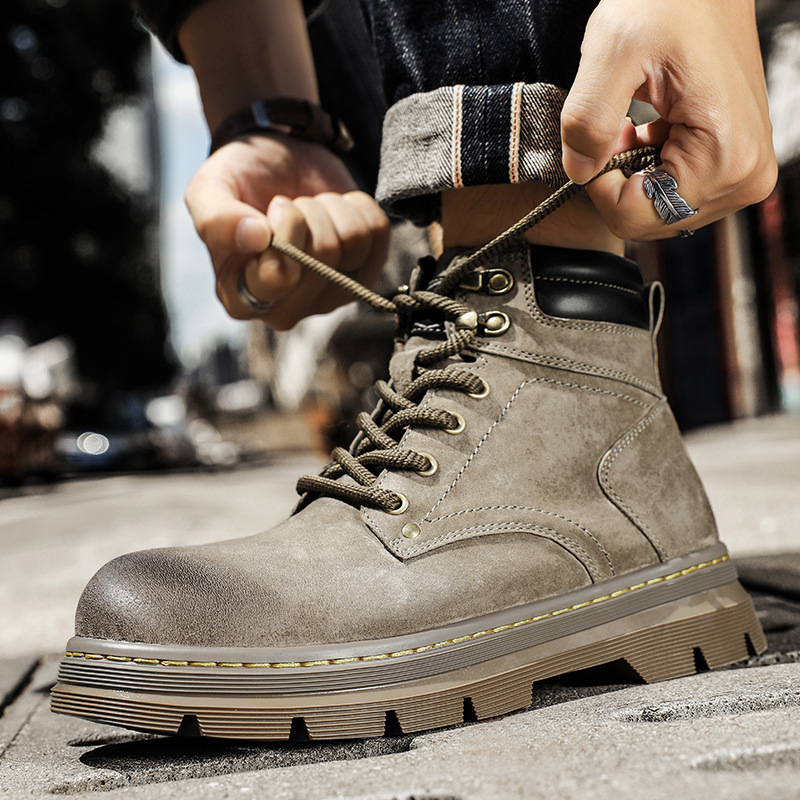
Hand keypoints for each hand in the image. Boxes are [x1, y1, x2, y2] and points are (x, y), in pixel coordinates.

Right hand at [185, 134, 390, 329]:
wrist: (276, 160)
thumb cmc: (239, 181)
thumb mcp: (209, 189)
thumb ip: (216, 218)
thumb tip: (255, 236)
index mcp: (240, 299)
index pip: (280, 277)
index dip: (283, 233)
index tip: (269, 211)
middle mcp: (287, 308)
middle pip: (323, 261)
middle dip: (306, 215)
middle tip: (287, 206)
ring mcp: (330, 296)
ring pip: (353, 244)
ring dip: (330, 209)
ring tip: (308, 207)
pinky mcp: (364, 274)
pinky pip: (378, 233)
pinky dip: (357, 206)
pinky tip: (333, 210)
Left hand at [561, 0, 776, 239]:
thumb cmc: (670, 2)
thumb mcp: (613, 51)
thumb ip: (588, 120)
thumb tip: (579, 173)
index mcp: (727, 158)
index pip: (635, 216)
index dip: (600, 184)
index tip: (599, 140)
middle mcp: (745, 177)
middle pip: (649, 220)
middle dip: (619, 179)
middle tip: (620, 126)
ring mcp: (743, 174)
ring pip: (657, 209)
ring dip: (634, 173)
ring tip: (639, 123)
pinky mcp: (732, 166)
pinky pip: (672, 192)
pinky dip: (649, 167)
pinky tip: (651, 129)